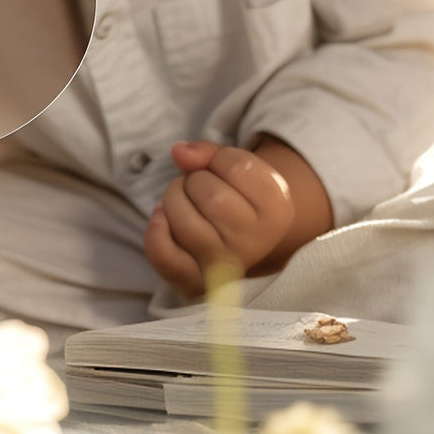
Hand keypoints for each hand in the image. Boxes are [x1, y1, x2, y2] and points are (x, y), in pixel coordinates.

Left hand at [143, 141, 293, 298]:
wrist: (236, 244)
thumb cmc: (234, 198)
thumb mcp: (234, 169)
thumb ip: (208, 153)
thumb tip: (180, 153)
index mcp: (277, 209)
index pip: (235, 165)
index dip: (217, 160)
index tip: (222, 174)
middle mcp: (256, 242)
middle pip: (208, 194)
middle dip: (193, 181)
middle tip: (199, 190)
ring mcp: (224, 266)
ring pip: (183, 219)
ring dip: (173, 201)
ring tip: (185, 205)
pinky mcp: (193, 281)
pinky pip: (164, 255)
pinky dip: (156, 231)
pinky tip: (162, 219)